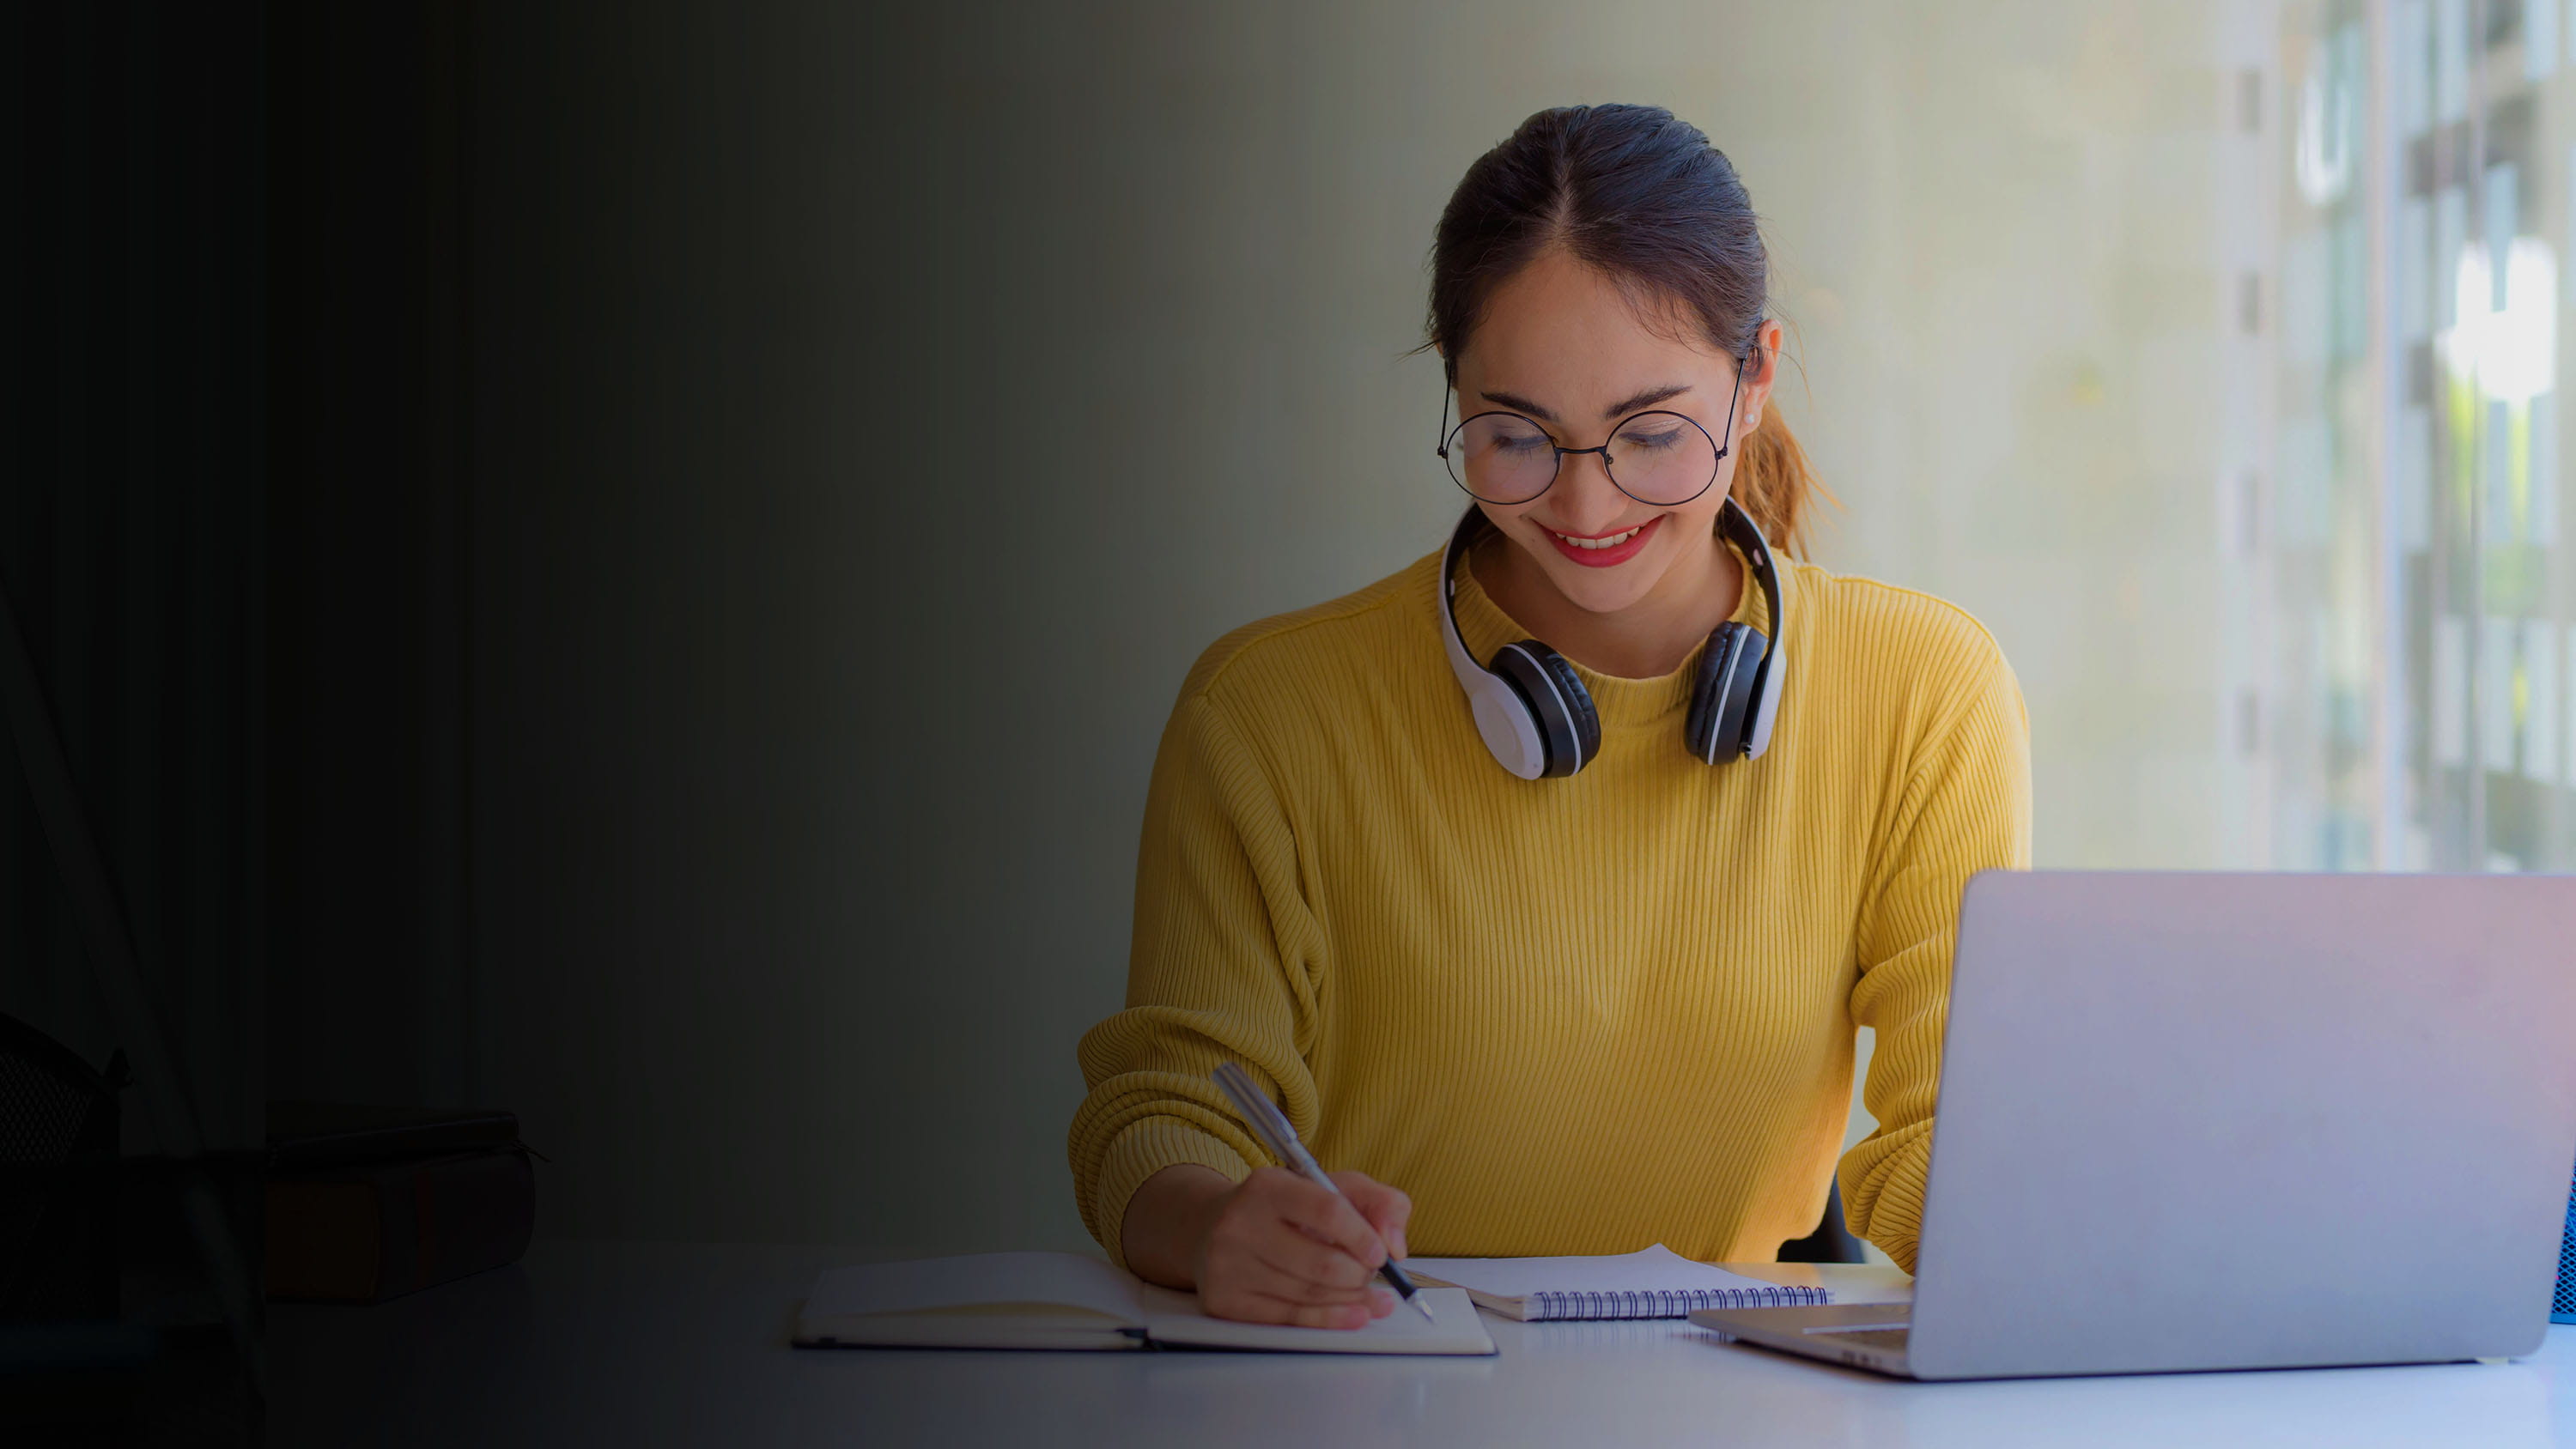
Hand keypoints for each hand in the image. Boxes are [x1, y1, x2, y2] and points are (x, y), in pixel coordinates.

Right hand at [1122, 1163, 1412, 1328]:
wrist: (1211, 1229)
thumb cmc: (1284, 1210)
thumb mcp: (1333, 1188)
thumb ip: (1379, 1202)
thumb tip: (1395, 1246)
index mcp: (1267, 1186)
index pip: (1327, 1211)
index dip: (1363, 1236)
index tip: (1381, 1253)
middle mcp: (1240, 1224)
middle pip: (1321, 1263)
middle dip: (1359, 1275)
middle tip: (1371, 1275)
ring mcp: (1228, 1265)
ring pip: (1308, 1295)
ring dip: (1351, 1300)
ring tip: (1373, 1298)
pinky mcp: (1225, 1301)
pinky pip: (1289, 1318)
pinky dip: (1330, 1320)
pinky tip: (1355, 1316)